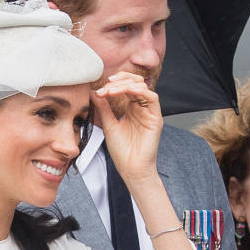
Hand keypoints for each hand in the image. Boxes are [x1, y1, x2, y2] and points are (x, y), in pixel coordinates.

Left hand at [96, 71, 163, 187]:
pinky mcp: (156, 118)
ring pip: (143, 87)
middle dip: (120, 80)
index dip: (114, 83)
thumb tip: (93, 92)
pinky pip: (152, 97)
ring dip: (126, 85)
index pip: (126, 87)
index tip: (100, 90)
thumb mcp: (109, 125)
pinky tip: (127, 91)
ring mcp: (149, 112)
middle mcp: (141, 108)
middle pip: (135, 83)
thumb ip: (103, 108)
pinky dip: (139, 91)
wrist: (131, 169)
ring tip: (111, 90)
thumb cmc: (122, 152)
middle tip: (106, 86)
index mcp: (131, 108)